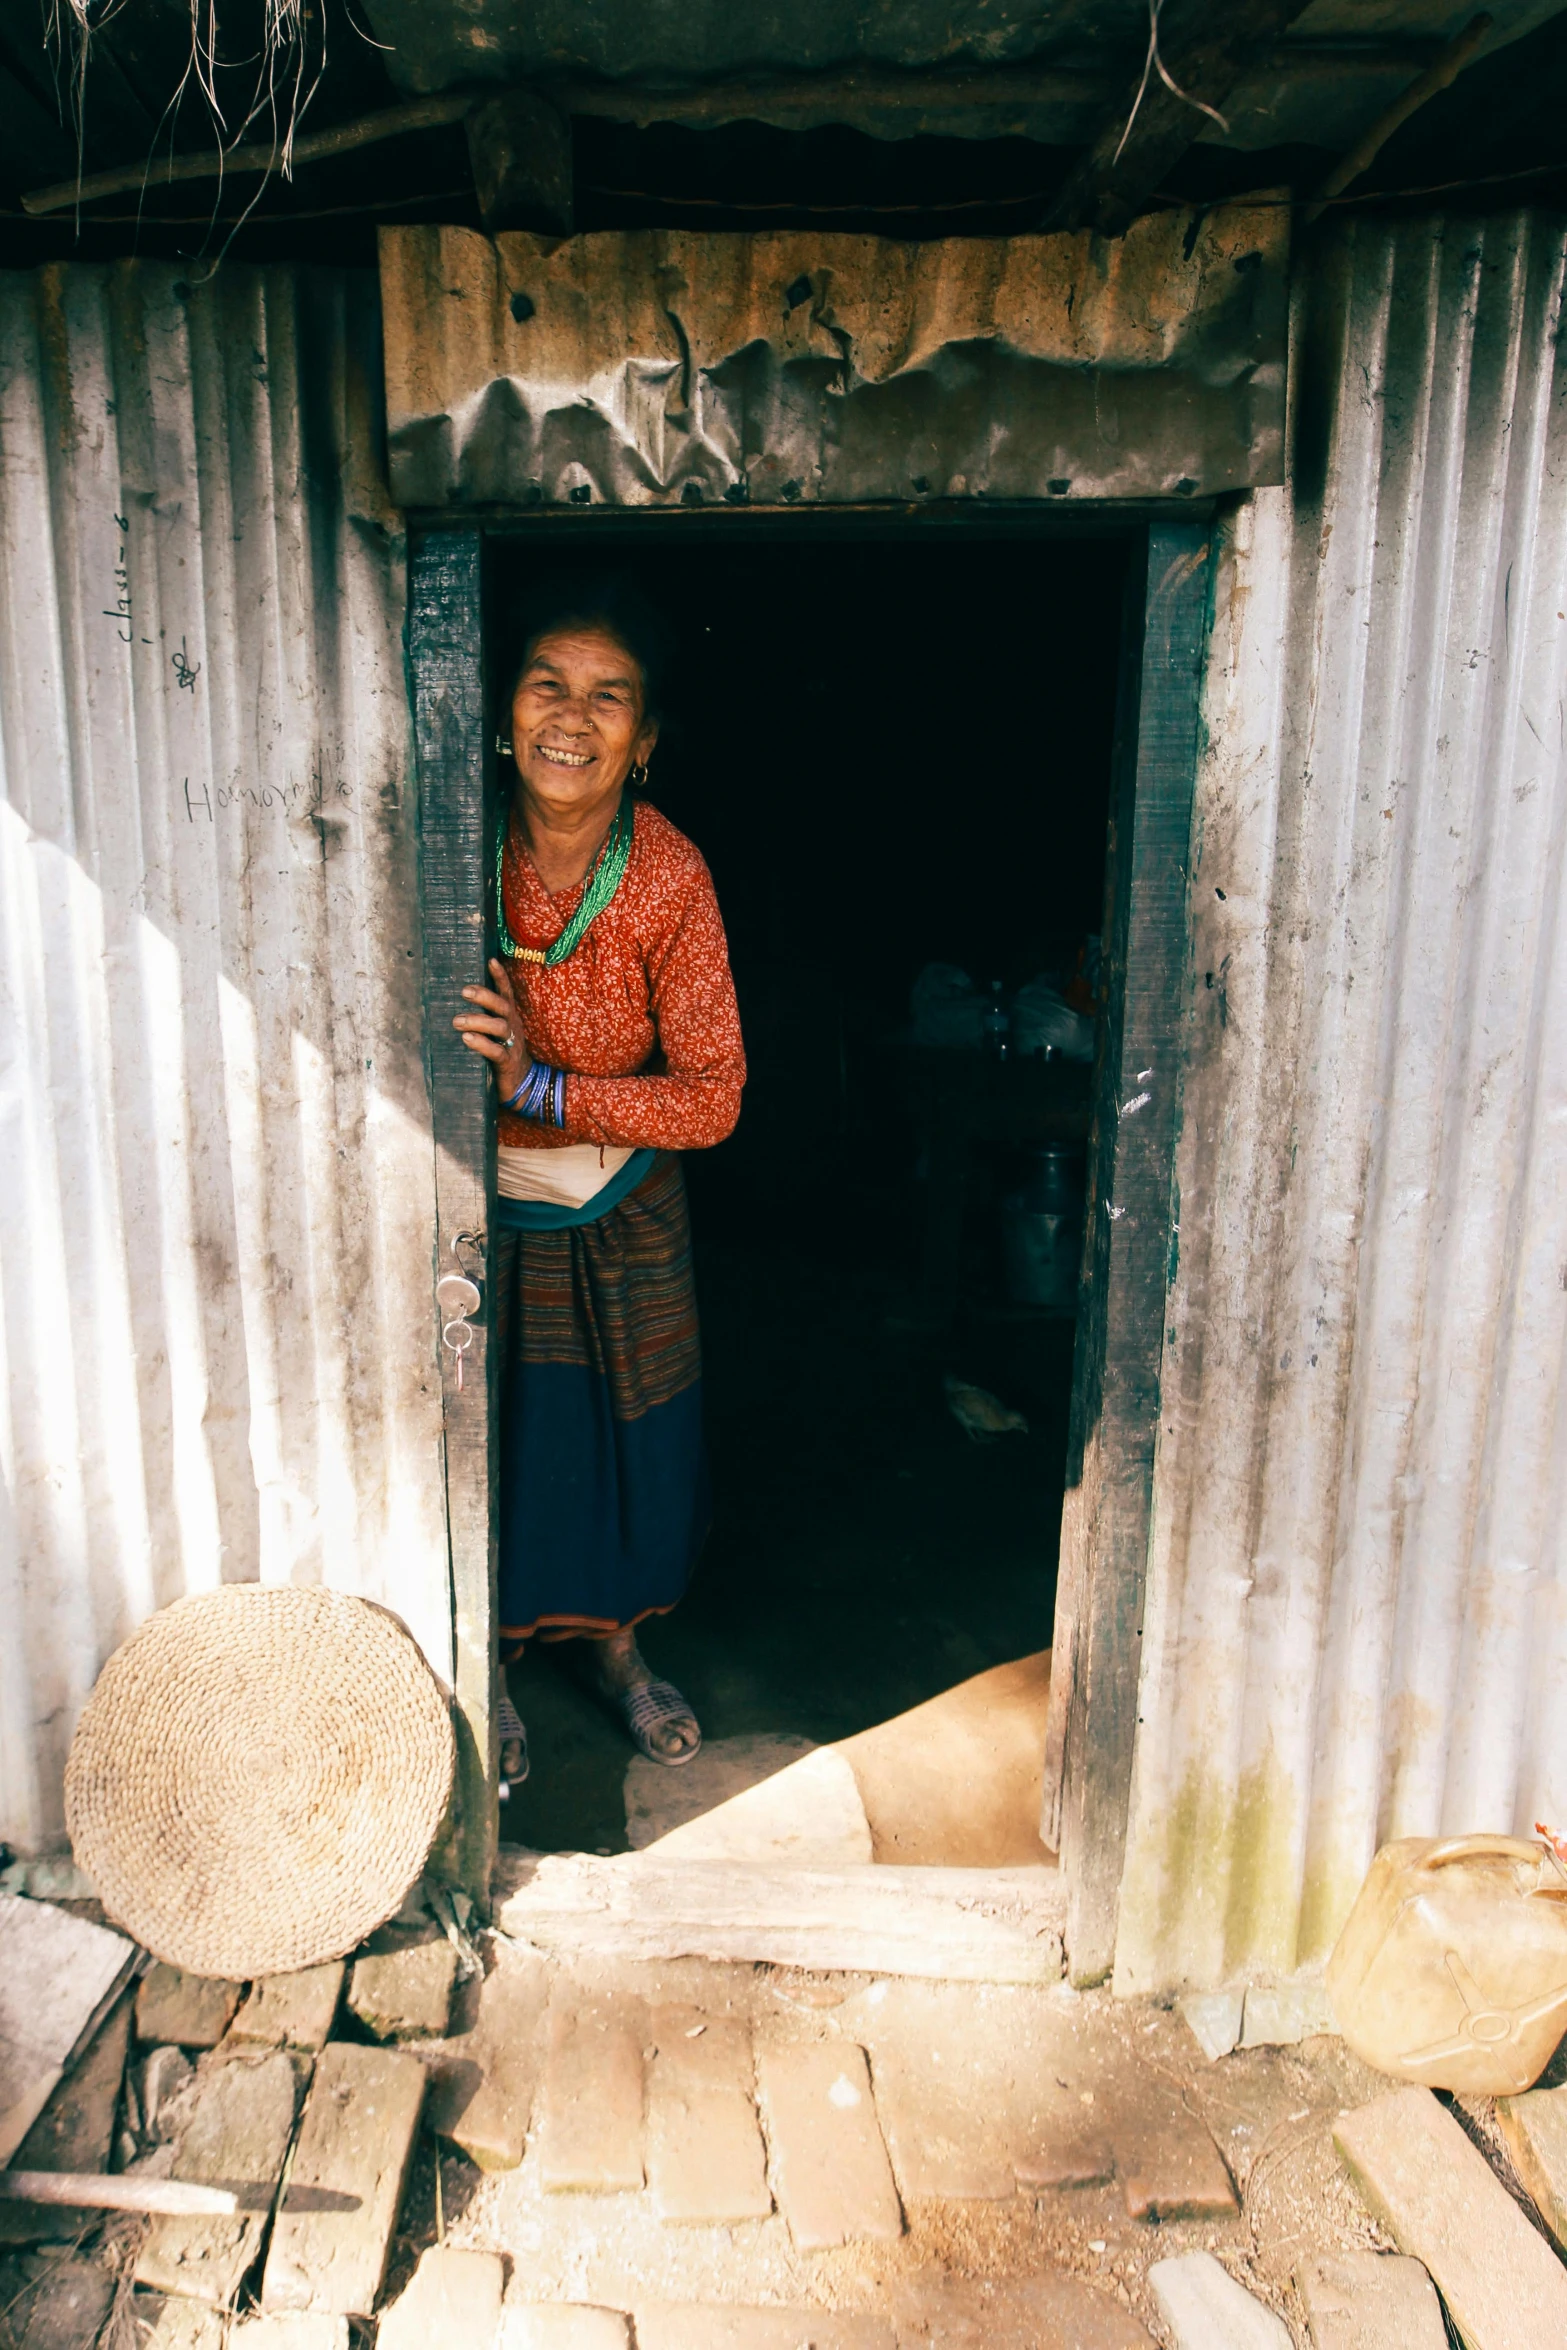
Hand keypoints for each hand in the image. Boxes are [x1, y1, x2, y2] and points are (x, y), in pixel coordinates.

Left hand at [454, 957, 530, 1099]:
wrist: (522, 1086)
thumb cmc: (503, 1055)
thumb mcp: (496, 1034)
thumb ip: (484, 1019)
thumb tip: (454, 1005)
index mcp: (510, 1018)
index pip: (507, 993)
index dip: (501, 977)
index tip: (491, 960)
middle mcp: (513, 1027)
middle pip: (503, 1006)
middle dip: (484, 996)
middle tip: (464, 992)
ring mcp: (512, 1045)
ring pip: (499, 1027)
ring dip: (478, 1021)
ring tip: (457, 1021)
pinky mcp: (508, 1064)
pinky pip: (497, 1052)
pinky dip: (482, 1044)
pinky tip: (467, 1039)